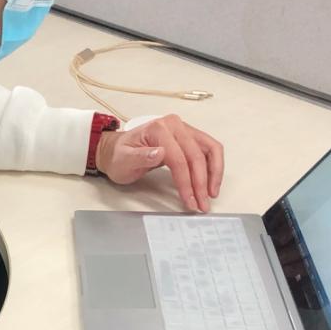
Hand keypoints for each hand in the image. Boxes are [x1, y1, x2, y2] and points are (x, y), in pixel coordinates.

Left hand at [95, 115, 223, 211]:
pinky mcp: (189, 138)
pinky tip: (211, 183)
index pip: (179, 158)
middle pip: (196, 155)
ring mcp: (184, 130)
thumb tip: (160, 153)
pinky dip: (213, 167)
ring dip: (214, 174)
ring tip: (211, 195)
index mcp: (158, 128)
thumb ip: (140, 156)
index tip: (189, 200)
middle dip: (201, 183)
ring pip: (210, 150)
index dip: (186, 182)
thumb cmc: (119, 156)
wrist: (116, 151)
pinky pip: (209, 150)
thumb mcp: (123, 160)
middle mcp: (174, 125)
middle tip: (201, 204)